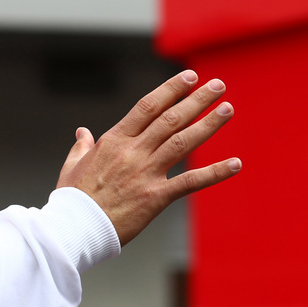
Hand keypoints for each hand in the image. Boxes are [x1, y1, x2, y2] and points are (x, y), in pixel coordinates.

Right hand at [56, 70, 240, 244]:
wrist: (74, 229)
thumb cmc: (72, 200)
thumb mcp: (72, 166)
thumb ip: (81, 146)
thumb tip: (82, 132)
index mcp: (114, 140)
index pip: (148, 106)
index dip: (171, 89)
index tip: (189, 77)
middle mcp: (133, 152)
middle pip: (171, 118)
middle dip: (197, 100)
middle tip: (218, 85)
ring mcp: (146, 173)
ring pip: (182, 142)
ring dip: (208, 124)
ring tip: (227, 109)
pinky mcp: (155, 197)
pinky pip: (190, 182)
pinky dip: (215, 172)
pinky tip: (235, 164)